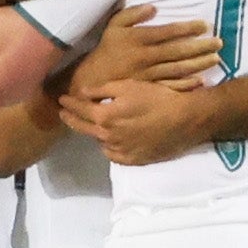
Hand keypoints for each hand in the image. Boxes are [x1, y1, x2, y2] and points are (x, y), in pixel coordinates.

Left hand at [58, 78, 206, 164]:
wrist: (185, 119)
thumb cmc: (157, 97)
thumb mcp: (128, 86)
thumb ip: (102, 90)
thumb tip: (82, 92)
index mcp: (105, 117)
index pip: (80, 110)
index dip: (69, 104)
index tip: (62, 100)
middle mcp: (108, 137)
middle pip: (83, 129)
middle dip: (72, 119)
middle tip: (64, 113)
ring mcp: (121, 151)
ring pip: (99, 142)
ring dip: (93, 132)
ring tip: (91, 124)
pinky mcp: (133, 161)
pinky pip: (113, 154)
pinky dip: (109, 146)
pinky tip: (110, 139)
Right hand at [71, 4, 221, 95]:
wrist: (92, 79)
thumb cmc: (106, 49)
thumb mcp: (114, 25)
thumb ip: (133, 14)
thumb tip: (154, 7)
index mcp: (139, 39)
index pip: (168, 32)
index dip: (187, 28)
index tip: (204, 25)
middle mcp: (146, 57)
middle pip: (178, 51)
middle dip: (200, 47)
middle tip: (219, 42)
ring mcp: (149, 75)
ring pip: (178, 69)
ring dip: (198, 64)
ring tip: (215, 59)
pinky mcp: (150, 89)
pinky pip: (171, 86)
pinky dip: (186, 85)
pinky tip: (200, 81)